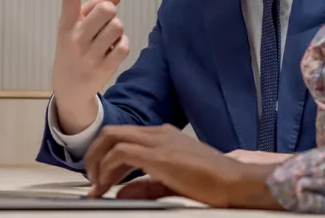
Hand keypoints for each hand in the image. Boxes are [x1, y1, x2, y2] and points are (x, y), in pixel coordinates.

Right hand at [51, 0, 128, 127]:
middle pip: (106, 10)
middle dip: (110, 12)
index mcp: (66, 24)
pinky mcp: (102, 69)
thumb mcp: (76, 27)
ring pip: (117, 26)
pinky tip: (111, 53)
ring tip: (106, 40)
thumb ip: (94, 7)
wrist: (68, 88)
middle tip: (104, 23)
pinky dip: (121, 46)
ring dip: (116, 30)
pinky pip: (124, 46)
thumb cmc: (75, 47)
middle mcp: (74, 38)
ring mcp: (87, 55)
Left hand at [84, 124, 281, 209]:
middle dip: (94, 154)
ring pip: (111, 138)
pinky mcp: (157, 155)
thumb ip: (145, 186)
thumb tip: (121, 192)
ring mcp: (157, 141)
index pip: (124, 136)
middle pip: (112, 133)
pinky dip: (106, 170)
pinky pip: (120, 154)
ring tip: (94, 184)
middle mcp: (158, 133)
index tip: (99, 176)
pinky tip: (105, 188)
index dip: (105, 155)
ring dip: (97, 162)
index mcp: (163, 136)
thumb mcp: (172, 182)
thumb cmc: (213, 182)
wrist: (234, 180)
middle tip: (90, 177)